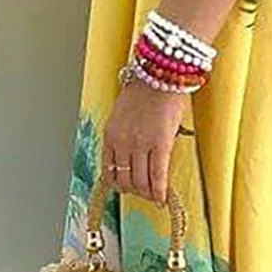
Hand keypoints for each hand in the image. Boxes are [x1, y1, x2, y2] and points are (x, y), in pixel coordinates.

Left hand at [102, 78, 186, 203]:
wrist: (160, 73)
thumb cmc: (146, 88)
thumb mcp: (124, 113)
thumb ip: (125, 134)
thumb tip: (136, 154)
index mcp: (110, 135)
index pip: (108, 170)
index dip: (118, 184)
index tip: (126, 189)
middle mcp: (122, 143)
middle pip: (125, 180)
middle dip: (134, 191)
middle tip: (144, 194)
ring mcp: (140, 145)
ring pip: (141, 182)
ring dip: (147, 193)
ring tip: (155, 197)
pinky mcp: (161, 144)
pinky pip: (158, 175)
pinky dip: (160, 191)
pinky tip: (163, 198)